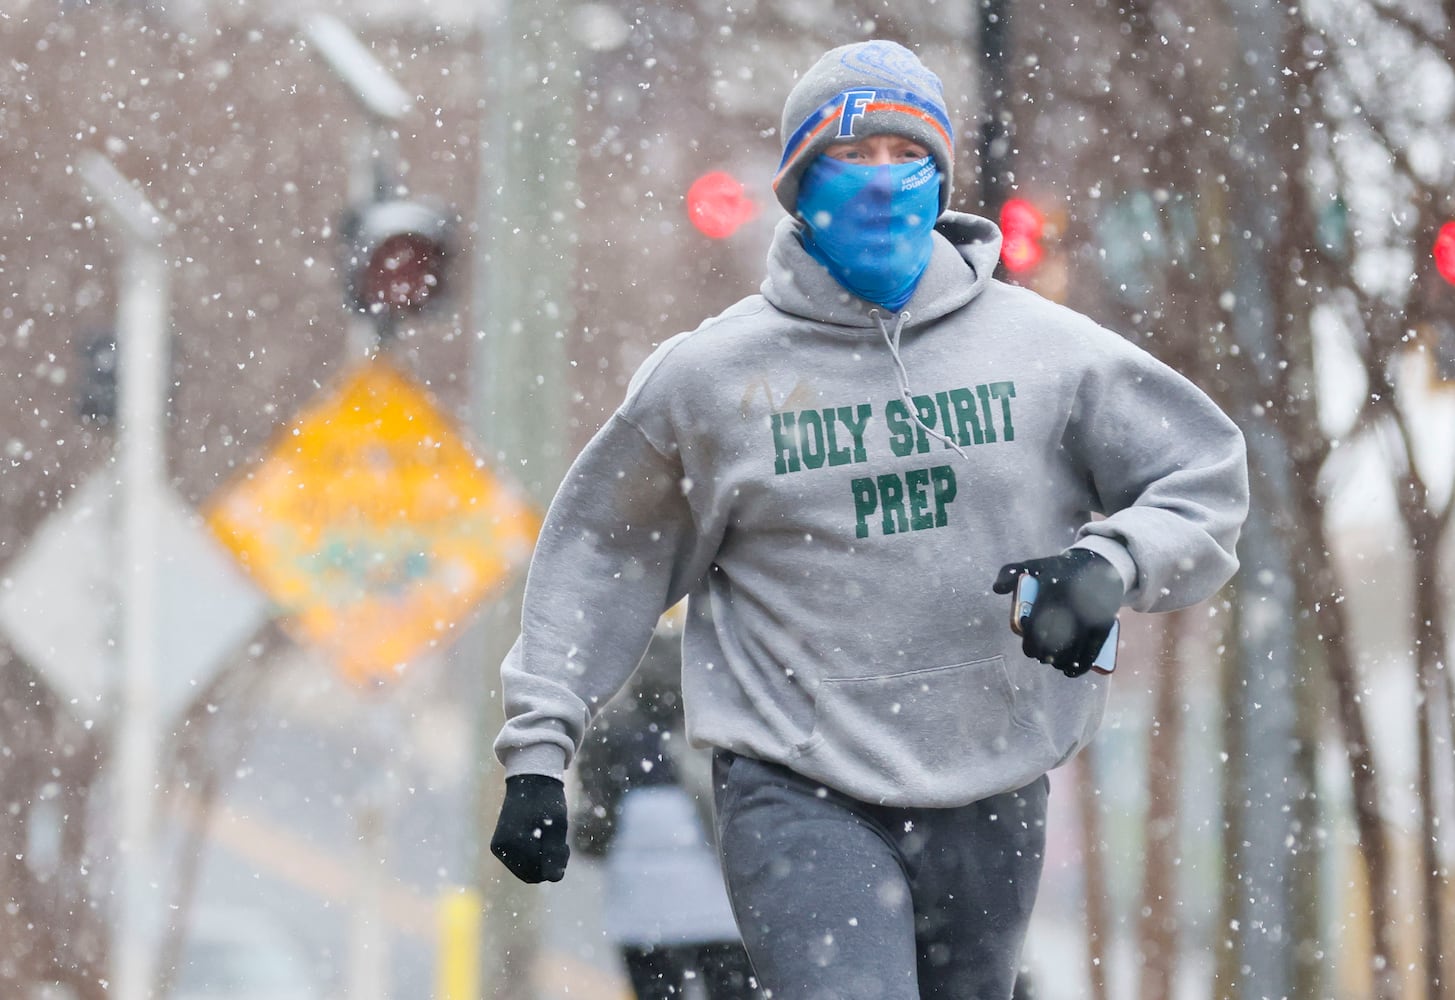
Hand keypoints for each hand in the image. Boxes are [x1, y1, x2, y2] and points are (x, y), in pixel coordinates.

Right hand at [491, 774, 568, 882]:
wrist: (530, 780)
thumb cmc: (547, 801)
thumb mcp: (557, 825)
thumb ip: (555, 853)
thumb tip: (555, 879)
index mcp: (515, 843)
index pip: (540, 874)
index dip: (556, 864)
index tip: (564, 845)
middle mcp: (502, 848)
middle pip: (531, 875)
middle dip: (548, 864)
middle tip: (561, 844)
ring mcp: (499, 848)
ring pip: (525, 870)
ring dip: (540, 860)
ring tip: (550, 839)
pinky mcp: (499, 845)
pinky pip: (518, 862)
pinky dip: (531, 855)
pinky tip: (539, 838)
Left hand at [993, 549, 1123, 677]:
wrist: (1099, 564)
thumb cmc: (1060, 569)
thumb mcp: (1034, 565)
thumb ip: (1010, 572)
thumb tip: (996, 590)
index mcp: (1051, 591)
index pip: (1036, 628)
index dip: (1030, 645)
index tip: (1029, 650)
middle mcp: (1071, 606)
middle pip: (1053, 644)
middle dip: (1044, 655)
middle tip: (1041, 656)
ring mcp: (1089, 617)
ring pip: (1071, 652)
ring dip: (1060, 662)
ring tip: (1054, 661)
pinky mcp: (1104, 626)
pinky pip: (1091, 653)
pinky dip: (1080, 667)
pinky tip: (1071, 671)